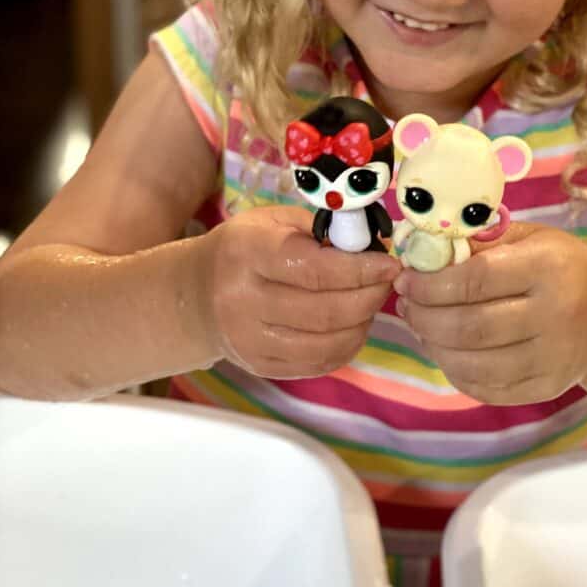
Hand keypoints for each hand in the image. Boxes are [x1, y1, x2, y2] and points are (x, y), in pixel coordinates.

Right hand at [197, 205, 399, 377]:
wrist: (197, 294)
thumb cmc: (246, 248)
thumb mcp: (274, 222)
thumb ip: (321, 230)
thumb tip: (372, 246)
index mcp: (248, 253)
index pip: (315, 270)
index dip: (361, 269)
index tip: (389, 264)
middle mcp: (244, 301)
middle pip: (325, 311)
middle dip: (369, 296)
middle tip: (387, 282)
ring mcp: (249, 340)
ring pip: (326, 342)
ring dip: (362, 322)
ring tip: (370, 301)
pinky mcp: (259, 365)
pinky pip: (317, 363)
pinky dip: (347, 345)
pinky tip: (353, 325)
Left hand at [393, 222, 586, 404]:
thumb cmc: (562, 269)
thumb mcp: (530, 239)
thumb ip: (480, 241)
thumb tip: (422, 249)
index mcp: (549, 268)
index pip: (475, 279)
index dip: (430, 283)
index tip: (405, 279)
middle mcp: (555, 316)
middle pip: (469, 327)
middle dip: (423, 316)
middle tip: (405, 304)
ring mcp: (553, 359)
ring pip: (473, 363)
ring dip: (432, 345)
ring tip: (419, 326)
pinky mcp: (547, 389)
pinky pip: (486, 388)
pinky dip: (454, 371)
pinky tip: (444, 350)